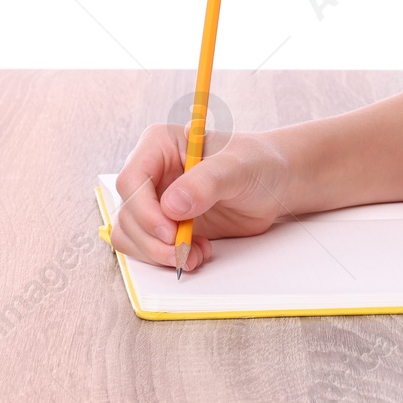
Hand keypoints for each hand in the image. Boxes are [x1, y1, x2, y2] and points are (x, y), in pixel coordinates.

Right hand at [110, 123, 293, 273]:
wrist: (274, 183)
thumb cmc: (257, 163)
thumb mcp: (237, 167)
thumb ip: (207, 182)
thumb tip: (172, 205)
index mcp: (159, 145)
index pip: (131, 181)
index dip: (145, 211)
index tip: (171, 232)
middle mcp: (151, 172)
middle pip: (128, 214)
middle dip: (153, 240)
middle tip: (184, 251)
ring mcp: (156, 200)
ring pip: (130, 234)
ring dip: (158, 253)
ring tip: (194, 253)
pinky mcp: (165, 225)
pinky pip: (147, 248)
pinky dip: (166, 257)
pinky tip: (196, 253)